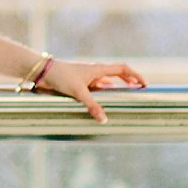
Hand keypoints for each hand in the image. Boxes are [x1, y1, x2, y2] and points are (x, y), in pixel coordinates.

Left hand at [31, 57, 148, 122]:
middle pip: (117, 74)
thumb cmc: (61, 77)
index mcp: (98, 69)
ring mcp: (88, 77)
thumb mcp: (78, 92)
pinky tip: (104, 101)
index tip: (144, 84)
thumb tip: (104, 119)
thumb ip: (92, 105)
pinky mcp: (80, 83)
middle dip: (129, 81)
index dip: (135, 75)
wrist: (44, 72)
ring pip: (107, 82)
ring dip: (117, 87)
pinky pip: (96, 88)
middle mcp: (95, 71)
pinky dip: (103, 93)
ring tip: (125, 96)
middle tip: (138, 90)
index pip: (123, 69)